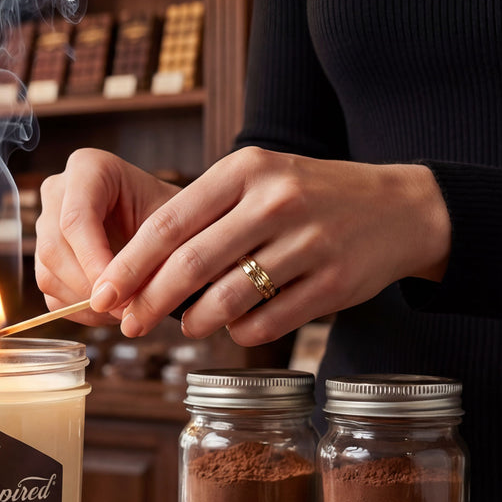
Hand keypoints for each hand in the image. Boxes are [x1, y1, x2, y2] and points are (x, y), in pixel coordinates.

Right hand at [34, 148, 180, 326]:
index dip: (94, 261)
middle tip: (126, 310)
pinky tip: (110, 311)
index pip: (76, 219)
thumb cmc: (174, 217)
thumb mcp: (172, 226)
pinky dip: (79, 311)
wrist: (169, 223)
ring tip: (124, 312)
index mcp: (87, 168)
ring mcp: (46, 224)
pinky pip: (51, 293)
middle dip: (90, 287)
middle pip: (55, 249)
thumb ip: (150, 256)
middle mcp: (57, 192)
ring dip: (85, 303)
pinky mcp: (45, 256)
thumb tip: (126, 300)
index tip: (120, 292)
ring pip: (48, 274)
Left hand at [37, 146, 450, 345]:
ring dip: (195, 322)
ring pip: (228, 297)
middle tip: (128, 323)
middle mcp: (276, 201)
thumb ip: (202, 216)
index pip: (169, 224)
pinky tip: (234, 327)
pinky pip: (268, 320)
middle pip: (190, 264)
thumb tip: (135, 272)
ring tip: (186, 327)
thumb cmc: (307, 197)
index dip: (128, 265)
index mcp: (245, 170)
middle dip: (149, 301)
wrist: (399, 208)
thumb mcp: (256, 181)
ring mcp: (310, 241)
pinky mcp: (335, 282)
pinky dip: (241, 331)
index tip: (102, 293)